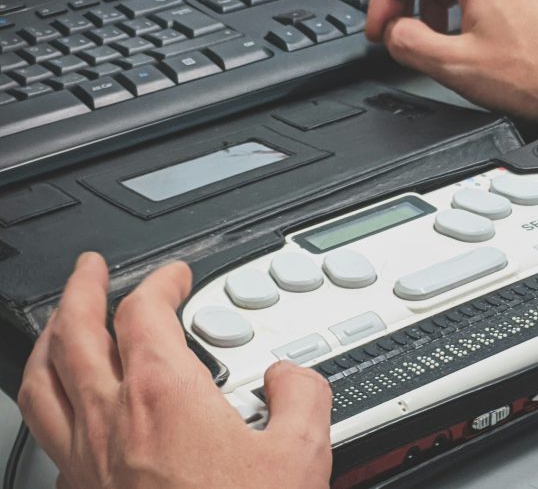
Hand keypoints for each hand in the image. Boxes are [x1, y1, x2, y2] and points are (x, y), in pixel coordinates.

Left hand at [18, 252, 332, 488]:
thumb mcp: (302, 454)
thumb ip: (303, 394)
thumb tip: (290, 374)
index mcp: (164, 397)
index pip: (145, 312)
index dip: (161, 282)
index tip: (176, 276)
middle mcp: (112, 422)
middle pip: (75, 332)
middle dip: (83, 289)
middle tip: (91, 268)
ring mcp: (85, 460)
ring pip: (43, 380)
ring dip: (52, 337)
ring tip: (63, 321)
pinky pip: (47, 432)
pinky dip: (51, 400)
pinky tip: (66, 406)